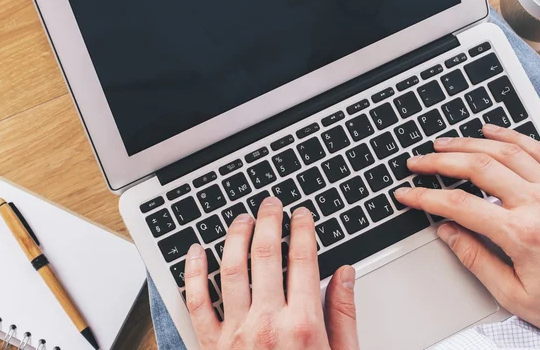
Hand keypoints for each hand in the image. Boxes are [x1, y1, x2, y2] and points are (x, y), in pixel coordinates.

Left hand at [184, 197, 359, 348]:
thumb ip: (344, 314)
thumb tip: (346, 274)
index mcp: (303, 325)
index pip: (303, 260)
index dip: (303, 229)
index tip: (302, 214)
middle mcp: (266, 324)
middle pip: (265, 255)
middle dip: (269, 221)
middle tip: (271, 203)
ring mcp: (234, 334)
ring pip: (230, 270)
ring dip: (235, 237)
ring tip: (241, 218)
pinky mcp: (211, 347)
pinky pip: (196, 303)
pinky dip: (193, 273)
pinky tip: (196, 251)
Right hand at [395, 124, 539, 345]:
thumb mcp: (514, 295)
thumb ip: (476, 259)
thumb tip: (447, 232)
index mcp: (522, 234)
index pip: (460, 205)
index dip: (426, 197)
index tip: (407, 193)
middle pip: (478, 168)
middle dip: (440, 161)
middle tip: (418, 162)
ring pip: (505, 152)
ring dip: (469, 143)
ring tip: (443, 143)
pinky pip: (538, 150)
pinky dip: (511, 135)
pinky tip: (491, 131)